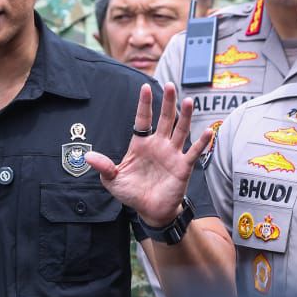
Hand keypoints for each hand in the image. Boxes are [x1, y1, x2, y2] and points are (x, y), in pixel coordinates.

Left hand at [86, 83, 211, 228]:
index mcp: (141, 144)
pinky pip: (194, 152)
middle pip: (165, 119)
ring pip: (180, 130)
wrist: (149, 211)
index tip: (145, 88)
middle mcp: (158, 145)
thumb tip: (88, 157)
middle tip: (170, 85)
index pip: (143, 120)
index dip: (144, 104)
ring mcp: (172, 154)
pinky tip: (208, 131)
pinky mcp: (183, 166)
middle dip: (168, 102)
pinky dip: (202, 142)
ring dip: (185, 116)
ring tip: (189, 101)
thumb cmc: (132, 193)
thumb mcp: (113, 180)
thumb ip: (103, 166)